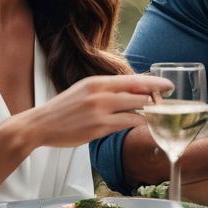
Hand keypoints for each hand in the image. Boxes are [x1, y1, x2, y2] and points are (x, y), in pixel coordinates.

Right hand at [23, 74, 171, 147]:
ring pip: (136, 108)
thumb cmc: (64, 109)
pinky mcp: (98, 128)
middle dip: (156, 99)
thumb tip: (133, 89)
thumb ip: (107, 89)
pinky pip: (127, 123)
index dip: (154, 83)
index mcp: (97, 82)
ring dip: (148, 112)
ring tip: (155, 115)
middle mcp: (100, 93)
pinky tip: (141, 124)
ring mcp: (99, 111)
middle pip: (139, 93)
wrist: (39, 125)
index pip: (133, 79)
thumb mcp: (85, 90)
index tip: (169, 85)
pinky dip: (137, 123)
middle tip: (164, 104)